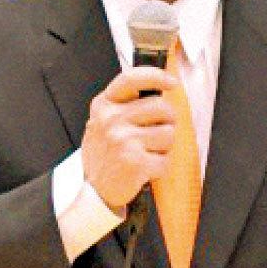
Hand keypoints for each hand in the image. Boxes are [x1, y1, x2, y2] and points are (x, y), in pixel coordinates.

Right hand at [80, 66, 178, 210]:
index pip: (131, 79)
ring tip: (145, 153)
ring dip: (163, 147)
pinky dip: (160, 167)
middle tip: (155, 134)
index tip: (171, 82)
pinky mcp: (135, 162)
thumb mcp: (103, 121)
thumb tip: (159, 87)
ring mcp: (123, 140)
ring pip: (169, 133)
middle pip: (162, 107)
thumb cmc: (105, 154)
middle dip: (167, 121)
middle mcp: (111, 119)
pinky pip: (166, 159)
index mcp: (104, 105)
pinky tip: (145, 169)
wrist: (95, 191)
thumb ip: (125, 104)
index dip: (156, 76)